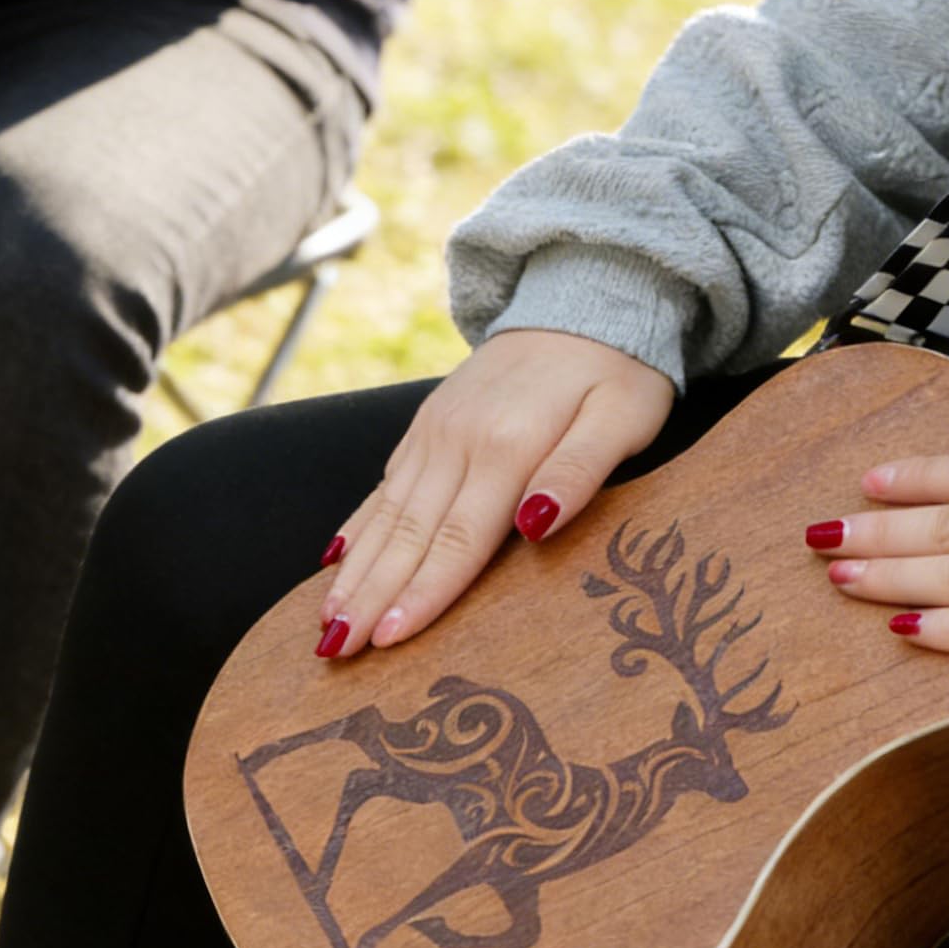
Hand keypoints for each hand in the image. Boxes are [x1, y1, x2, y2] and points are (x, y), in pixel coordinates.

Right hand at [315, 330, 676, 658]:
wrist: (582, 294)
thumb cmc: (616, 370)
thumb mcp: (623, 418)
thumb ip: (578, 472)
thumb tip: (535, 526)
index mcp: (506, 445)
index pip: (458, 539)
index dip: (423, 594)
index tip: (390, 642)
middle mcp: (457, 439)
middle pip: (409, 534)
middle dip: (369, 597)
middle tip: (334, 653)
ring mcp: (436, 430)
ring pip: (387, 514)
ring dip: (354, 571)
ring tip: (325, 622)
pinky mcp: (429, 423)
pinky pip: (386, 483)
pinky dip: (358, 524)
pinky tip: (334, 557)